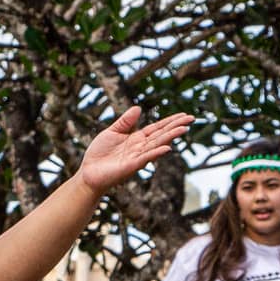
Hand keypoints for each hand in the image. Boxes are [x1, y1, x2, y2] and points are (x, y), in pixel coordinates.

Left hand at [78, 106, 196, 193]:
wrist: (88, 172)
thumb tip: (138, 107)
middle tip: (191, 118)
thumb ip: (125, 121)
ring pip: (156, 145)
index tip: (184, 115)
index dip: (170, 121)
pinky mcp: (130, 166)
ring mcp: (137, 157)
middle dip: (176, 126)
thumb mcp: (112, 132)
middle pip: (161, 135)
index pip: (157, 128)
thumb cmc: (99, 154)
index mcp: (136, 138)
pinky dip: (156, 153)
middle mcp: (140, 147)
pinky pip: (145, 158)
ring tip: (183, 129)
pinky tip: (167, 148)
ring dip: (170, 137)